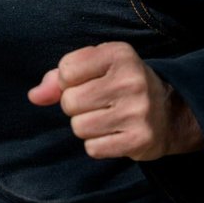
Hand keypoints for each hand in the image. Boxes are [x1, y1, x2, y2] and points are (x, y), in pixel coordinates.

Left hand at [28, 42, 201, 160]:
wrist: (169, 111)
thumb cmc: (120, 84)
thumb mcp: (94, 68)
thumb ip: (58, 78)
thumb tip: (34, 96)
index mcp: (118, 54)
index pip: (66, 70)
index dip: (67, 81)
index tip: (86, 82)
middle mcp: (131, 80)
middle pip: (70, 101)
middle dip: (75, 106)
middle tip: (97, 103)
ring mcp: (138, 111)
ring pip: (79, 127)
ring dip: (85, 126)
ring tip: (105, 118)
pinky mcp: (140, 139)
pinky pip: (93, 148)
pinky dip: (97, 145)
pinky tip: (113, 134)